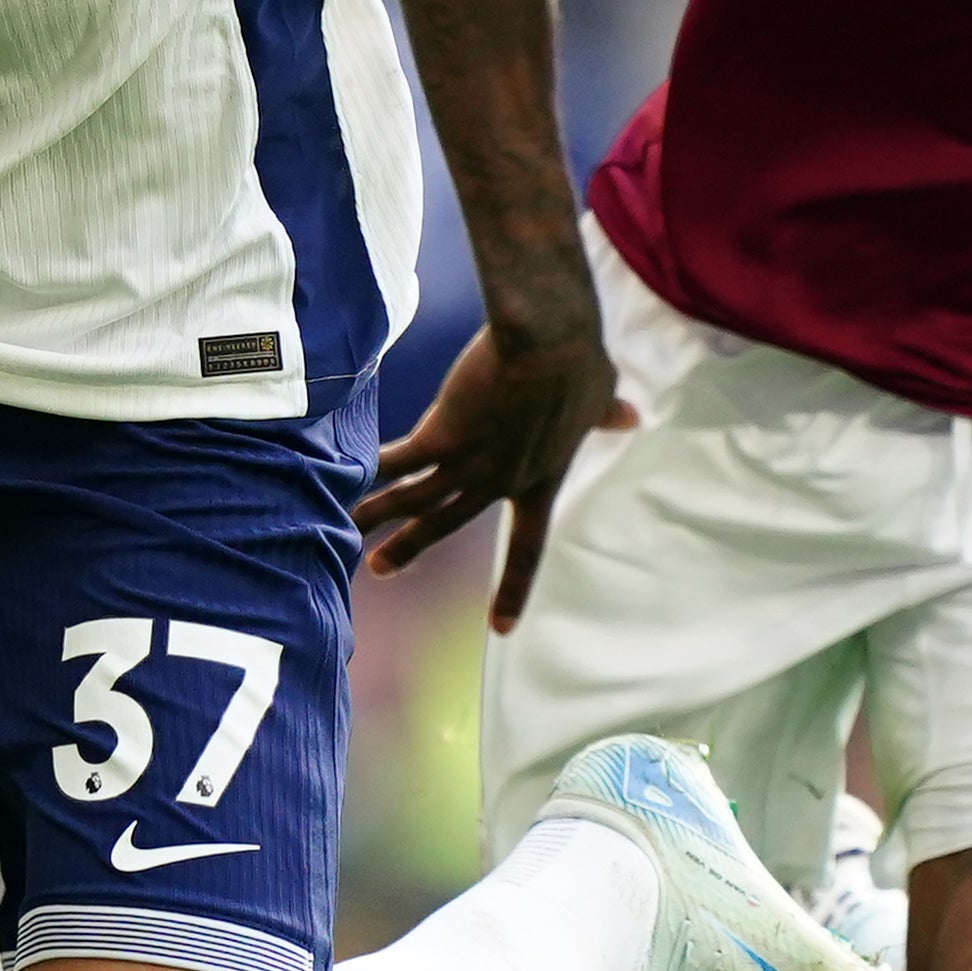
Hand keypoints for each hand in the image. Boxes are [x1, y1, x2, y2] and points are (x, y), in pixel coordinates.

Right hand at [355, 315, 629, 625]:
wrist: (549, 341)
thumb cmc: (578, 361)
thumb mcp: (600, 394)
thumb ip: (605, 414)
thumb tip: (629, 417)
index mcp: (542, 479)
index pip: (529, 546)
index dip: (515, 587)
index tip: (502, 628)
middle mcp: (502, 481)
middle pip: (449, 525)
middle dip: (411, 548)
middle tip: (379, 569)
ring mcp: (470, 463)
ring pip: (416, 500)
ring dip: (378, 516)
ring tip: (346, 528)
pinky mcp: (442, 435)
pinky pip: (399, 461)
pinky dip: (370, 469)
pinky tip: (342, 474)